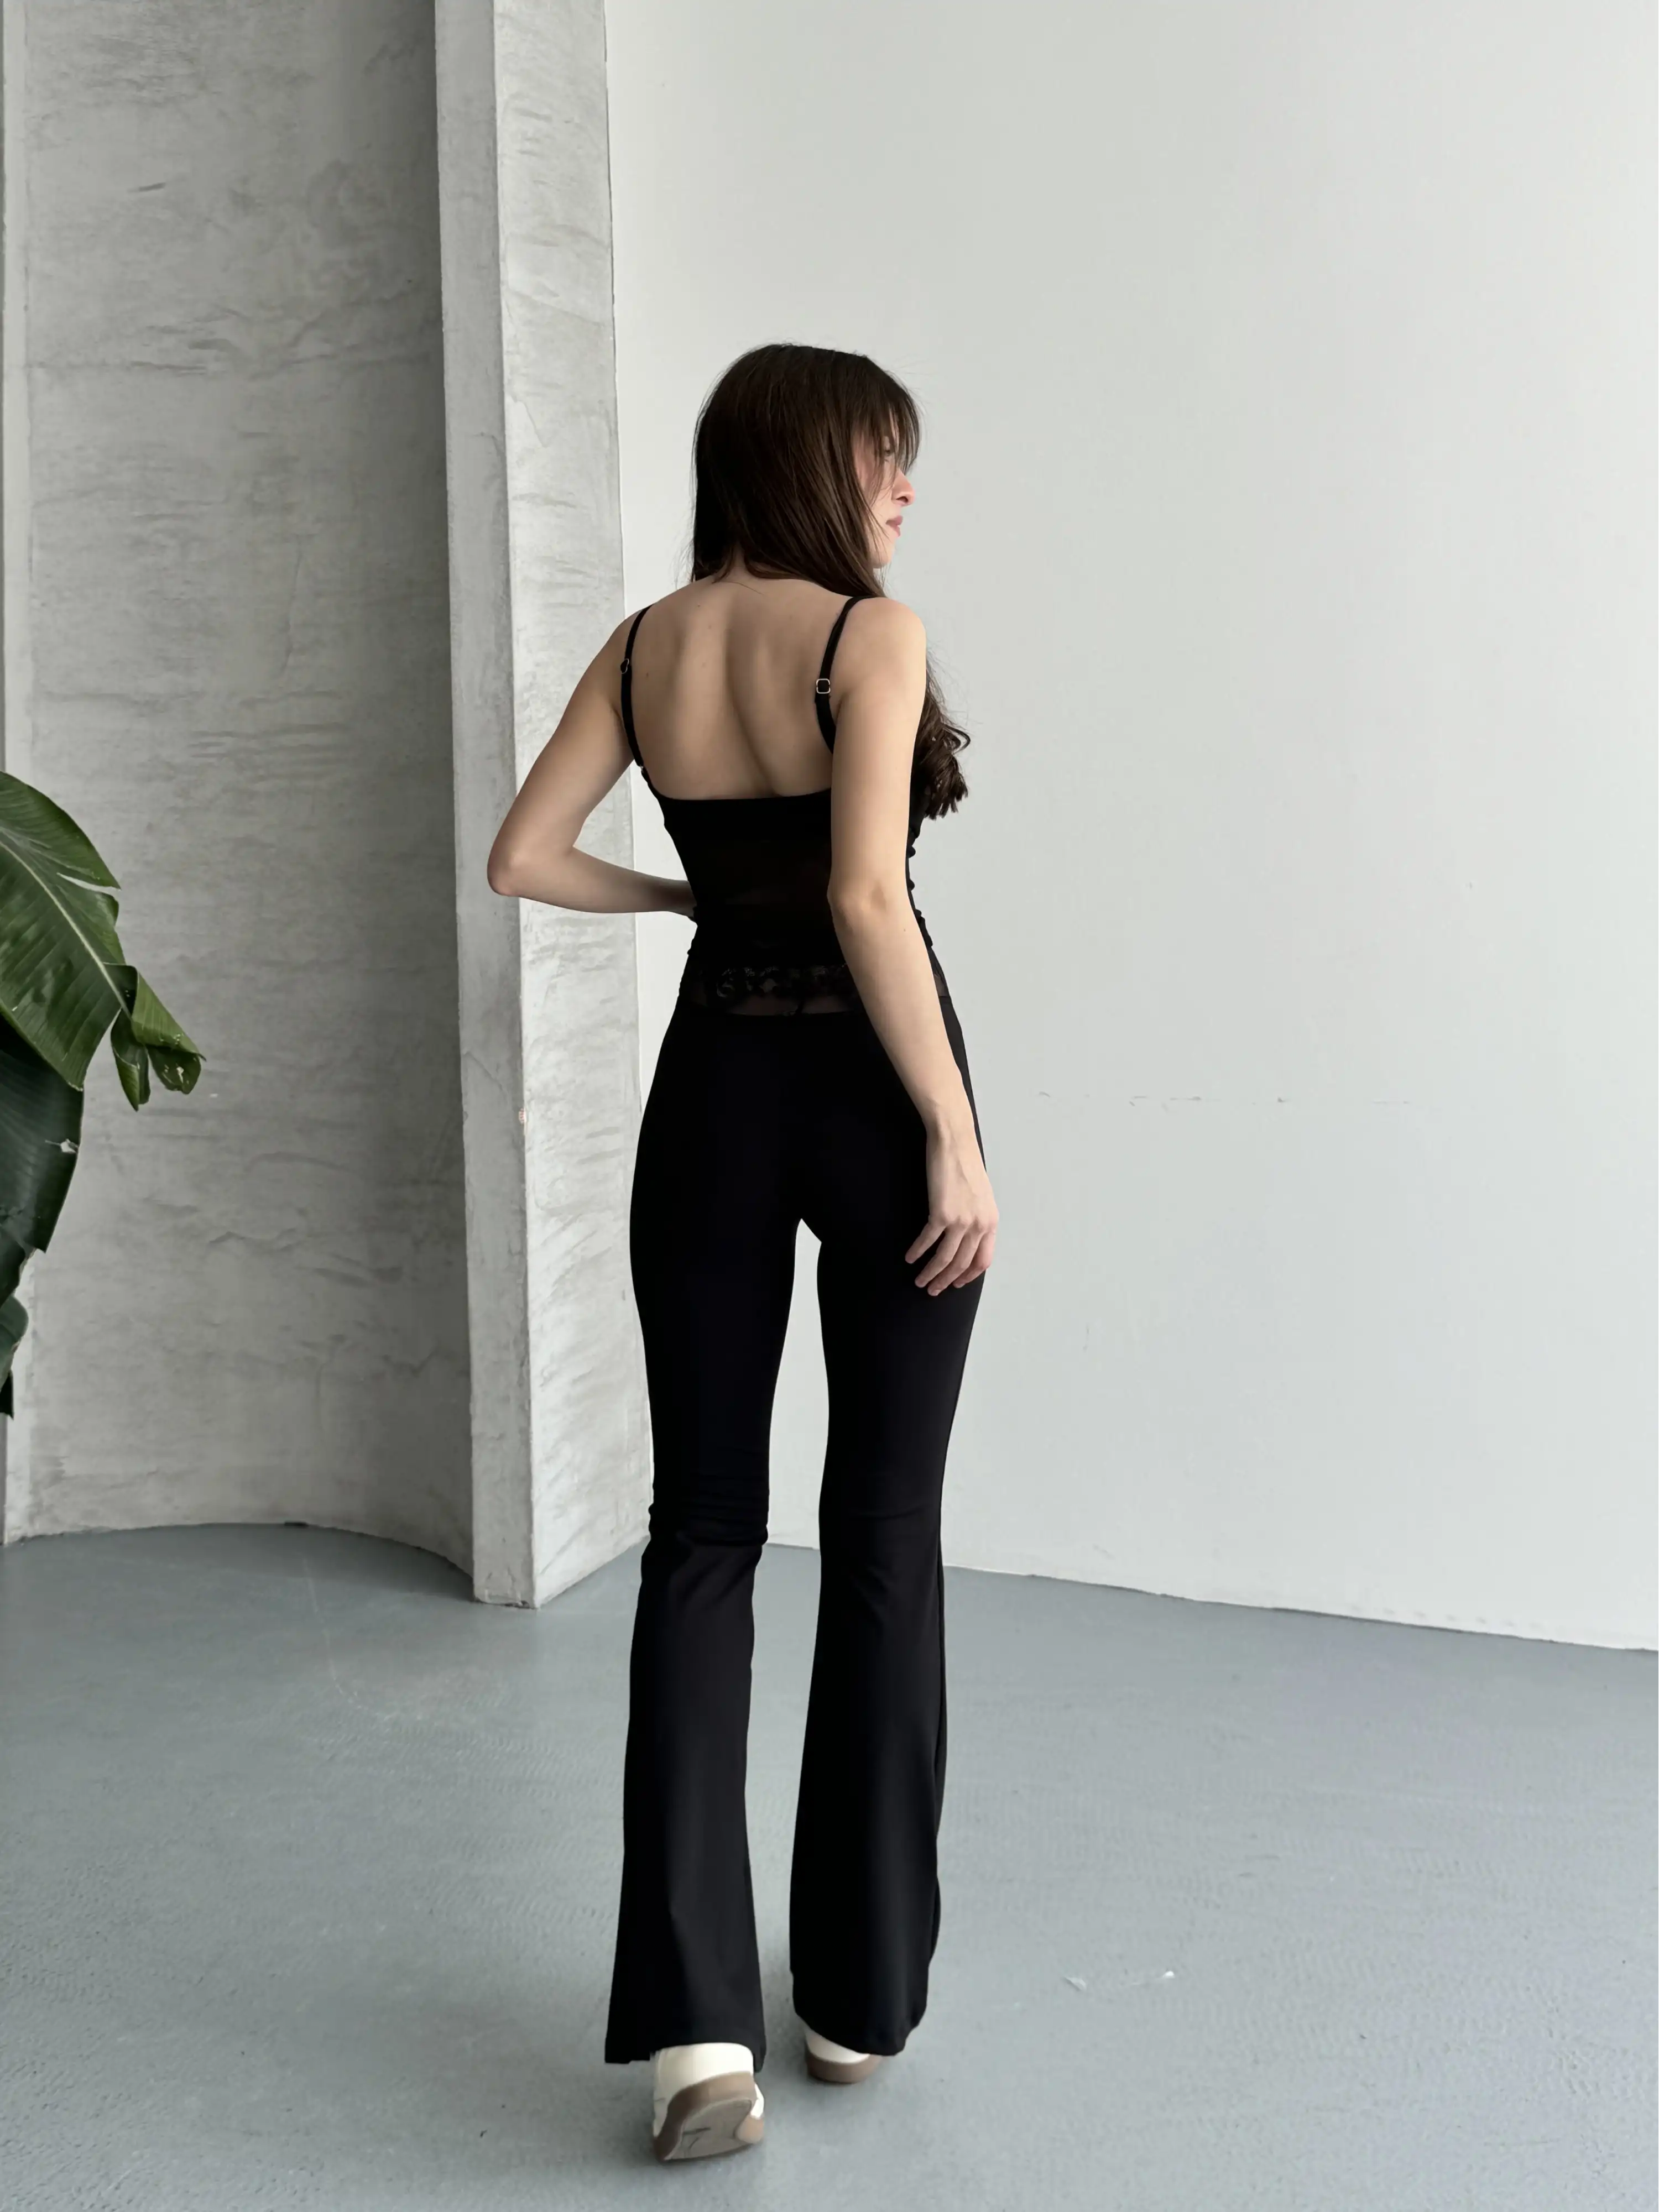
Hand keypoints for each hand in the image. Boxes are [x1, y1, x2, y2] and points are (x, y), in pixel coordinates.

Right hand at [906, 1124, 996, 1292]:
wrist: (955, 1143)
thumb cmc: (965, 1164)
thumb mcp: (981, 1196)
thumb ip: (977, 1219)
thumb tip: (967, 1237)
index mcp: (991, 1222)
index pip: (983, 1260)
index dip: (968, 1276)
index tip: (956, 1283)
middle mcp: (979, 1225)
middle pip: (962, 1264)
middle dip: (946, 1281)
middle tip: (933, 1290)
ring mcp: (961, 1221)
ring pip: (945, 1259)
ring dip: (931, 1274)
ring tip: (920, 1281)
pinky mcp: (941, 1214)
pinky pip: (927, 1241)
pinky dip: (917, 1252)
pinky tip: (910, 1258)